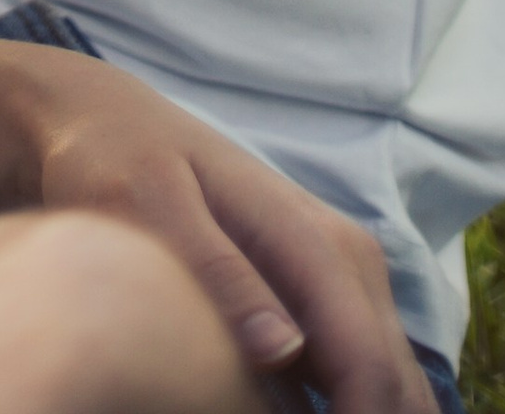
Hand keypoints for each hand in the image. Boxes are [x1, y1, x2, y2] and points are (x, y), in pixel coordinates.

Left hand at [10, 47, 426, 413]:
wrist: (108, 120)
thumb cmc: (119, 158)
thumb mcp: (151, 204)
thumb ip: (220, 272)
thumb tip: (284, 351)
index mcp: (314, 242)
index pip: (367, 365)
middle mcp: (346, 260)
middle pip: (396, 384)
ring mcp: (340, 280)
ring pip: (390, 383)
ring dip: (359, 412)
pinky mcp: (320, 299)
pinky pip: (357, 371)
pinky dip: (344, 407)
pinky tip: (294, 409)